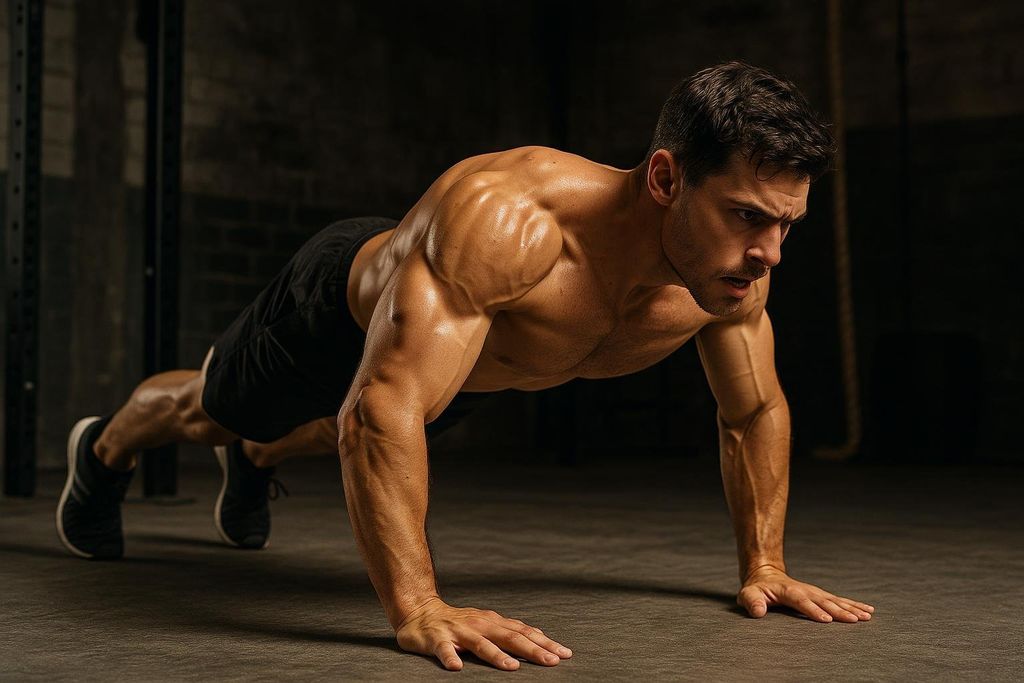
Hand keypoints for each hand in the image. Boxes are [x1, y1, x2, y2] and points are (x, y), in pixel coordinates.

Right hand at [395, 597, 572, 670]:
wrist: (419, 612)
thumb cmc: (458, 623)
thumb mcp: (487, 624)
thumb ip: (510, 631)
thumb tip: (540, 638)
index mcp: (493, 622)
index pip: (523, 632)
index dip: (544, 642)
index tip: (565, 654)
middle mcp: (479, 624)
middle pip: (509, 637)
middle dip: (532, 650)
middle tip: (551, 661)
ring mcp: (458, 631)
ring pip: (480, 643)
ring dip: (496, 655)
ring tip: (511, 667)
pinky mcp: (436, 639)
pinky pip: (443, 649)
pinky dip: (450, 657)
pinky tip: (456, 667)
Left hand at [737, 565, 874, 622]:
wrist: (766, 576)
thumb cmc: (756, 589)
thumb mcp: (748, 594)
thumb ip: (752, 602)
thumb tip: (758, 612)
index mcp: (788, 591)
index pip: (802, 601)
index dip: (813, 610)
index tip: (826, 620)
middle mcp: (805, 590)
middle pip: (824, 601)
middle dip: (839, 611)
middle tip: (855, 620)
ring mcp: (815, 592)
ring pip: (835, 600)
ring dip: (851, 608)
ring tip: (867, 616)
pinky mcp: (821, 595)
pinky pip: (840, 600)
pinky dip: (854, 605)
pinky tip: (868, 610)